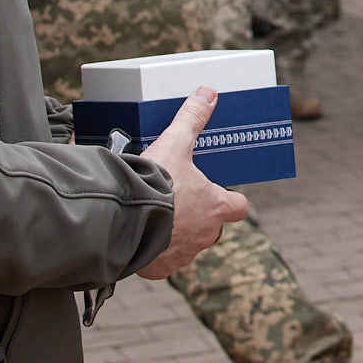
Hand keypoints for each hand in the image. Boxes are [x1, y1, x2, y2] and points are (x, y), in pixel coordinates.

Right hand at [133, 86, 250, 280]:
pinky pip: (162, 263)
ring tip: (154, 216)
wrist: (125, 218)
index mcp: (216, 206)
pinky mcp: (160, 268)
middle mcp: (205, 234)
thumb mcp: (175, 143)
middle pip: (212, 228)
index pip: (238, 206)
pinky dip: (154, 252)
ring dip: (175, 234)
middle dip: (198, 217)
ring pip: (187, 246)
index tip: (220, 193)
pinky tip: (140, 237)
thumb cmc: (157, 182)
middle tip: (177, 200)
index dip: (230, 199)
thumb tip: (208, 93)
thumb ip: (192, 118)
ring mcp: (183, 254)